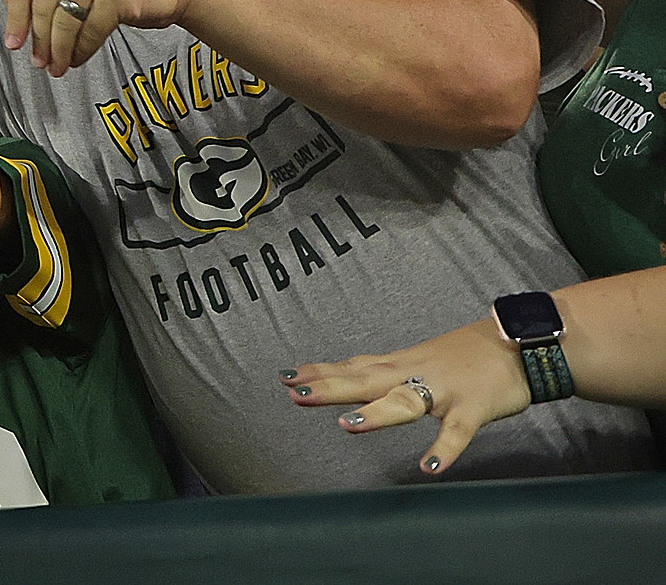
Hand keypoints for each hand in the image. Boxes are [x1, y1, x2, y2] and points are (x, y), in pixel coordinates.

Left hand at [3, 0, 190, 76]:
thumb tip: (10, 4)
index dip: (16, 19)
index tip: (13, 44)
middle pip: (42, 8)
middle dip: (39, 41)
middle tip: (39, 63)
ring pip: (64, 22)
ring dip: (59, 51)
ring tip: (58, 68)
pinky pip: (90, 31)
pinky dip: (82, 51)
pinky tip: (78, 60)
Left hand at [282, 314, 528, 473]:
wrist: (521, 342)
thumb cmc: (467, 354)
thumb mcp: (419, 357)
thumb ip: (385, 368)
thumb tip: (349, 373)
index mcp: (402, 364)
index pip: (354, 366)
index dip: (320, 371)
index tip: (285, 376)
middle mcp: (415, 374)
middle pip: (366, 380)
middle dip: (330, 388)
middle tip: (294, 394)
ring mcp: (444, 391)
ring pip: (405, 401)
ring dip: (377, 413)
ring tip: (349, 425)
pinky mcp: (473, 407)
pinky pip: (457, 431)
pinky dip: (445, 448)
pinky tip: (429, 465)